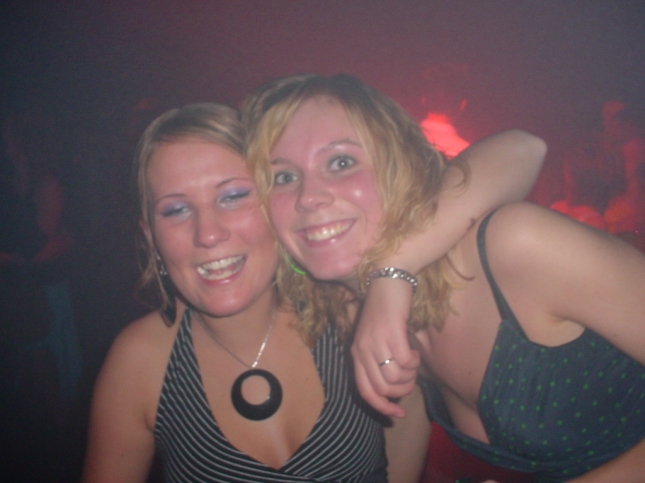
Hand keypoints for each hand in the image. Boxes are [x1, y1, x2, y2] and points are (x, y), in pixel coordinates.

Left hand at [351, 277, 419, 416]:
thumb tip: (393, 389)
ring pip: (395, 379)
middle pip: (383, 390)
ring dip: (410, 374)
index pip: (365, 392)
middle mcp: (362, 349)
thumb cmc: (385, 311)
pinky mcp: (391, 332)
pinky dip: (414, 361)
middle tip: (411, 376)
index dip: (382, 407)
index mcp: (356, 353)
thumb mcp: (375, 338)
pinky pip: (405, 362)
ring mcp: (375, 341)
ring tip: (412, 359)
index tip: (398, 413)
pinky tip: (413, 349)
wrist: (388, 280)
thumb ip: (378, 360)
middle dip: (403, 390)